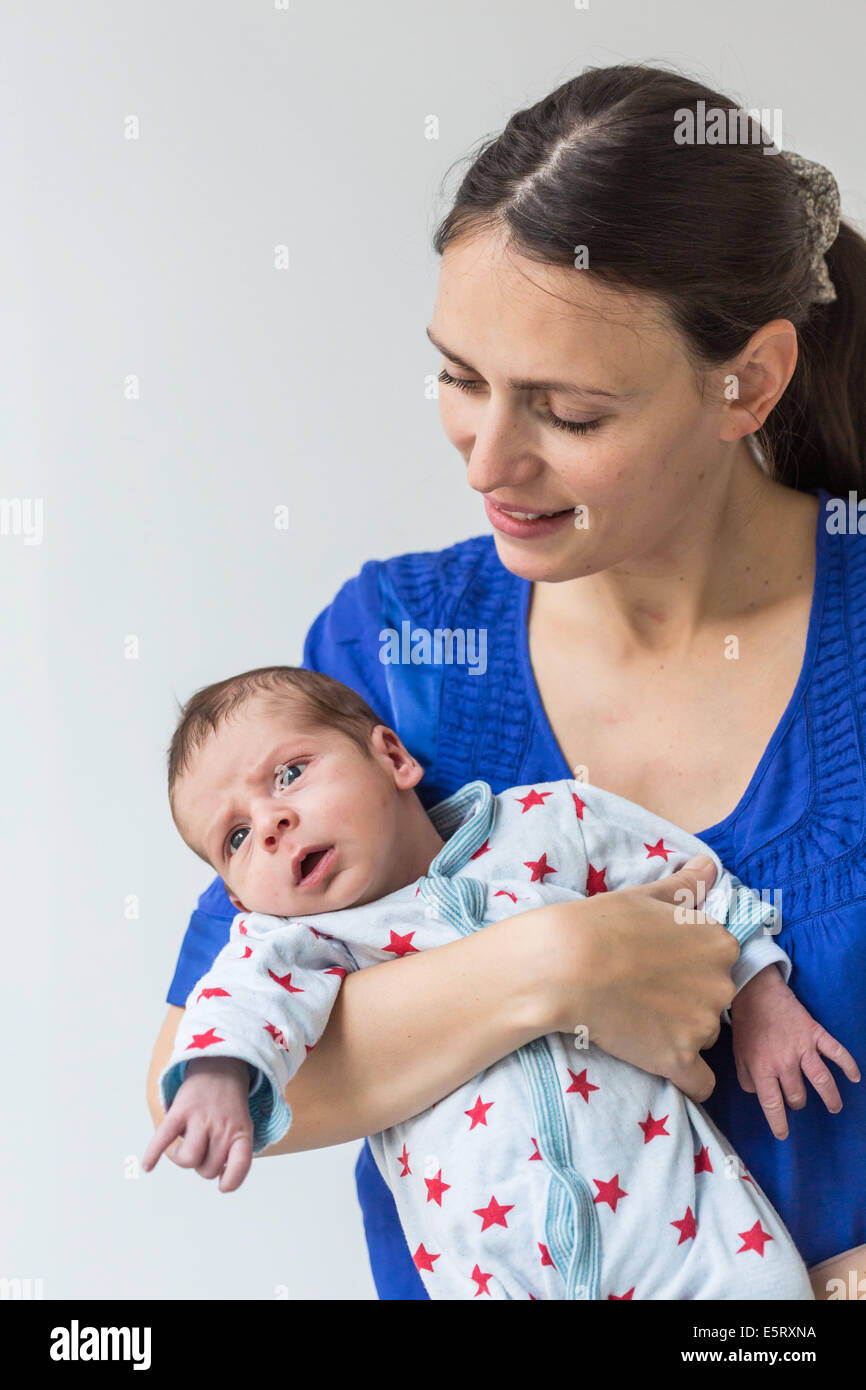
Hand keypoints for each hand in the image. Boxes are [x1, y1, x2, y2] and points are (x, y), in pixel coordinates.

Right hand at [142, 1056, 254, 1191]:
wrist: (221, 1068)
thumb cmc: (228, 1106)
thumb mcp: (243, 1126)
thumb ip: (234, 1152)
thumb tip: (220, 1180)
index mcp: (241, 1132)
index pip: (240, 1165)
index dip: (230, 1181)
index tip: (223, 1185)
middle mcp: (222, 1127)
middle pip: (208, 1170)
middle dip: (202, 1165)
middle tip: (203, 1148)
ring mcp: (201, 1118)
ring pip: (189, 1160)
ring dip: (183, 1159)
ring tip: (184, 1147)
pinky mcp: (180, 1111)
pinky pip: (164, 1138)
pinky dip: (153, 1154)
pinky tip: (148, 1166)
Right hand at [541, 855, 738, 1103]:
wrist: (564, 965)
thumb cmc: (602, 923)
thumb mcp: (647, 894)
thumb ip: (686, 885)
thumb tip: (710, 867)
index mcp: (719, 943)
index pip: (719, 962)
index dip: (688, 965)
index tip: (657, 965)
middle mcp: (722, 985)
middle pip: (714, 1002)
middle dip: (686, 1000)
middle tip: (643, 990)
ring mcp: (703, 1025)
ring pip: (703, 1037)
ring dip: (678, 1033)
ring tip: (636, 1017)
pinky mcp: (678, 1059)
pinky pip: (700, 1083)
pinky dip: (685, 1078)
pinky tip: (660, 1062)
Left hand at [731, 964, 860, 1138]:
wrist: (756, 992)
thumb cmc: (746, 1026)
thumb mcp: (738, 1055)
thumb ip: (747, 1080)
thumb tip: (759, 1095)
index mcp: (762, 1069)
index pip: (773, 1105)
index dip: (779, 1123)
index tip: (783, 1134)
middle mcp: (784, 1062)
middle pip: (797, 1095)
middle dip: (796, 1101)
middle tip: (796, 1099)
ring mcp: (802, 1048)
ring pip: (821, 1081)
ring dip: (830, 1098)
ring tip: (834, 1108)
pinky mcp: (815, 1034)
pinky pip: (836, 1051)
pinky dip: (848, 1065)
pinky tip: (855, 1078)